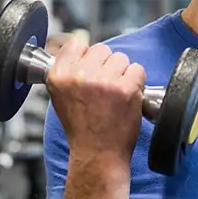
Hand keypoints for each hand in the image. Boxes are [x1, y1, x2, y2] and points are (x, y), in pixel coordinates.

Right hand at [46, 40, 145, 167]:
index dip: (87, 56)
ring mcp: (104, 81)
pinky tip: (127, 97)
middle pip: (102, 49)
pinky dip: (136, 82)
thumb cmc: (82, 129)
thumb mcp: (60, 97)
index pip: (77, 44)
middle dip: (106, 66)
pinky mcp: (126, 88)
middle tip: (104, 88)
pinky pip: (137, 69)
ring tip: (115, 94)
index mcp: (59, 76)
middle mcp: (80, 75)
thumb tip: (81, 51)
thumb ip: (68, 72)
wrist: (97, 154)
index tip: (90, 69)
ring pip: (121, 58)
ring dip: (122, 73)